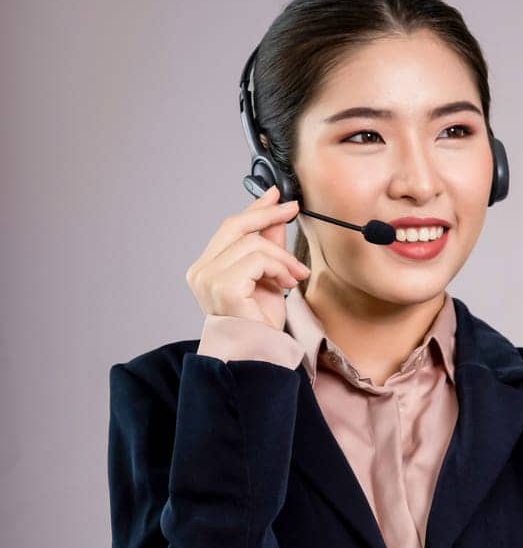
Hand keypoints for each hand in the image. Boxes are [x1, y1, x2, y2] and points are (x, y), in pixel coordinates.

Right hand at [185, 183, 308, 328]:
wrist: (260, 352)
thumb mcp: (269, 276)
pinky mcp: (222, 286)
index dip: (253, 208)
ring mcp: (208, 278)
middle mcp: (201, 270)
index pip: (230, 228)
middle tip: (293, 209)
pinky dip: (279, 268)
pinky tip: (288, 285)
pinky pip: (258, 260)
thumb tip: (277, 215)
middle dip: (267, 214)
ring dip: (283, 257)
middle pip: (235, 226)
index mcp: (207, 267)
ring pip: (252, 244)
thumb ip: (269, 246)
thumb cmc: (261, 323)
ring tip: (297, 275)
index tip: (275, 194)